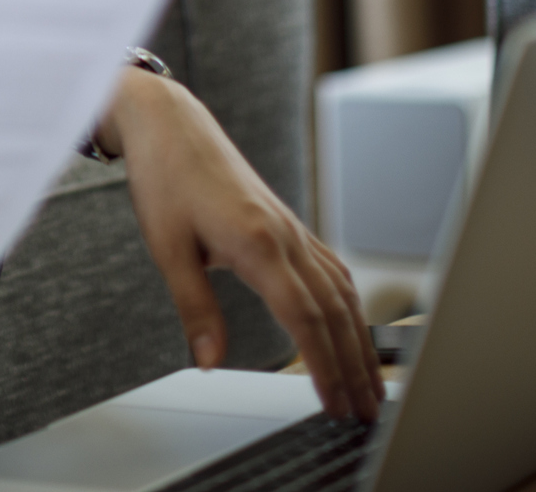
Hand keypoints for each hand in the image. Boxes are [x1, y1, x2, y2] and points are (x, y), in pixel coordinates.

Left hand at [94, 69, 383, 420]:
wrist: (169, 124)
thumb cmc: (165, 178)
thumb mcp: (167, 248)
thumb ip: (194, 307)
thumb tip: (210, 362)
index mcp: (257, 241)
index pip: (304, 316)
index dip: (323, 365)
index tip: (334, 404)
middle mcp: (284, 234)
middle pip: (333, 309)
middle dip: (353, 364)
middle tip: (367, 411)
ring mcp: (290, 227)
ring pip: (340, 289)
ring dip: (358, 338)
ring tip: (370, 381)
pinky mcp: (286, 223)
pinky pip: (331, 268)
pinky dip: (348, 303)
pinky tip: (352, 324)